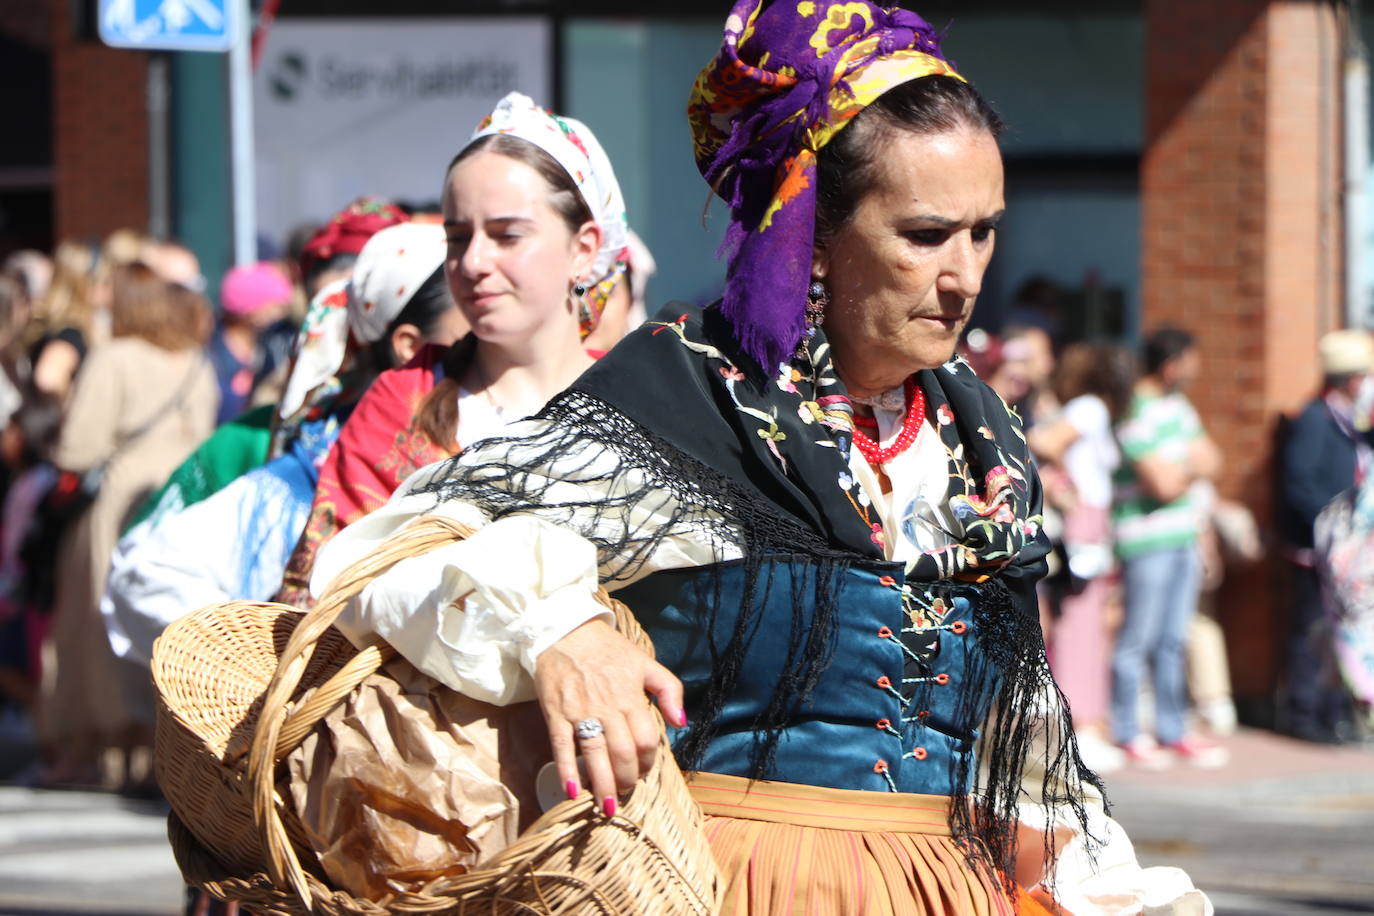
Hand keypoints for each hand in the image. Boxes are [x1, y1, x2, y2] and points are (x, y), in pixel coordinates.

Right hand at [534, 618, 684, 816]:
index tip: (645, 771)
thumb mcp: (645, 663)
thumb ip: (669, 690)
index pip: (647, 739)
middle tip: (626, 791)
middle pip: (623, 753)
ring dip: (603, 784)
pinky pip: (562, 746)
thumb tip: (681, 722)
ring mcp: (580, 711)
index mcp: (631, 696)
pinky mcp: (555, 713)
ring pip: (595, 754)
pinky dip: (567, 770)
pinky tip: (573, 791)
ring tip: (606, 806)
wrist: (565, 631)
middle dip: (628, 779)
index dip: (649, 762)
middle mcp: (607, 706)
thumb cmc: (607, 649)